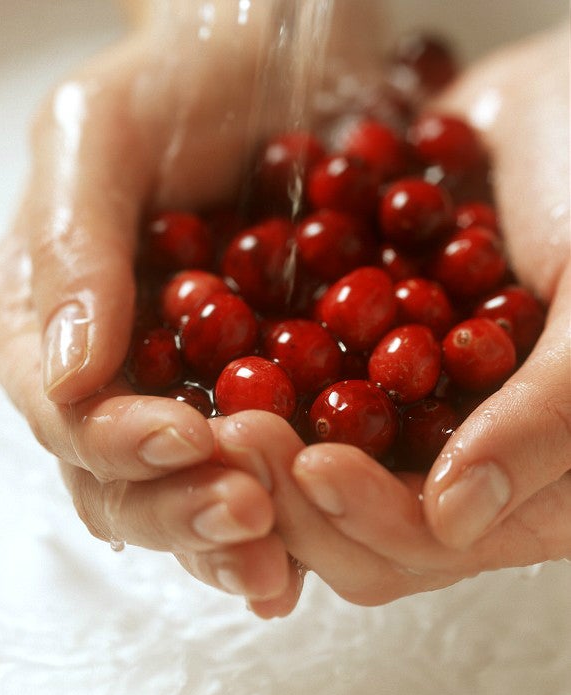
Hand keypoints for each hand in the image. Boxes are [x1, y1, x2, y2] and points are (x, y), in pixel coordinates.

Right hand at [0, 5, 307, 607]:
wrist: (274, 62)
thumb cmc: (180, 81)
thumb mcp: (105, 134)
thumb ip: (72, 246)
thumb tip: (71, 374)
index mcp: (50, 320)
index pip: (67, 409)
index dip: (119, 441)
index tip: (188, 442)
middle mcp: (109, 372)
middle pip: (119, 476)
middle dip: (177, 506)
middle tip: (245, 518)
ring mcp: (180, 390)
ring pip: (182, 492)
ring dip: (225, 535)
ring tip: (277, 564)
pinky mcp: (253, 394)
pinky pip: (256, 469)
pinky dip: (278, 515)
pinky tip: (309, 549)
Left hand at [215, 25, 569, 608]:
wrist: (552, 110)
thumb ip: (551, 416)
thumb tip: (454, 517)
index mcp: (527, 480)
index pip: (429, 540)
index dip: (368, 517)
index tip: (313, 466)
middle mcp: (450, 458)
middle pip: (350, 519)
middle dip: (289, 490)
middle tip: (234, 438)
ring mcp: (394, 409)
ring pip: (306, 465)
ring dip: (256, 447)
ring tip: (210, 408)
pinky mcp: (352, 356)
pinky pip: (288, 388)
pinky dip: (248, 380)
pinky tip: (202, 364)